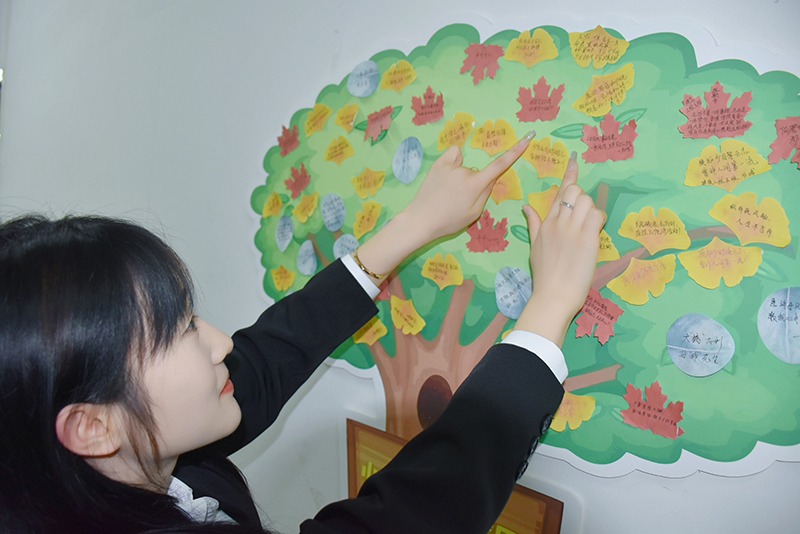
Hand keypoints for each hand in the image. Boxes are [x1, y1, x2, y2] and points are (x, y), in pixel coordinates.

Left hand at [354, 131, 535, 281]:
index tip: (526, 138)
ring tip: (447, 193)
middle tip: (459, 201)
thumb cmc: (449, 221)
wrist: (421, 220)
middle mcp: (465, 171)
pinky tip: (446, 174)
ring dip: (461, 176)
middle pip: (478, 173)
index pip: (500, 165)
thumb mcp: (474, 213)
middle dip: (474, 183)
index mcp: (476, 185)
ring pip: (465, 167)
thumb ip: (486, 193)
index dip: (515, 152)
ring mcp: (450, 166)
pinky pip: (454, 155)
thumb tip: (492, 178)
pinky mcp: (438, 164)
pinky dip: (454, 161)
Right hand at [514, 154, 605, 346]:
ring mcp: (572, 230)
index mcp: (546, 223)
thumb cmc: (545, 276)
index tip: (575, 159)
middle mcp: (558, 222)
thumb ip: (533, 224)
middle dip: (583, 200)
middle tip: (585, 220)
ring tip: (589, 230)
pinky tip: (595, 235)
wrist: (552, 296)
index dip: (570, 174)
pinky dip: (600, 221)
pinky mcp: (586, 239)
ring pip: (587, 201)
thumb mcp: (534, 246)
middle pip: (575, 192)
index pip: (560, 192)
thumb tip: (526, 207)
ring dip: (592, 211)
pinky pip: (597, 216)